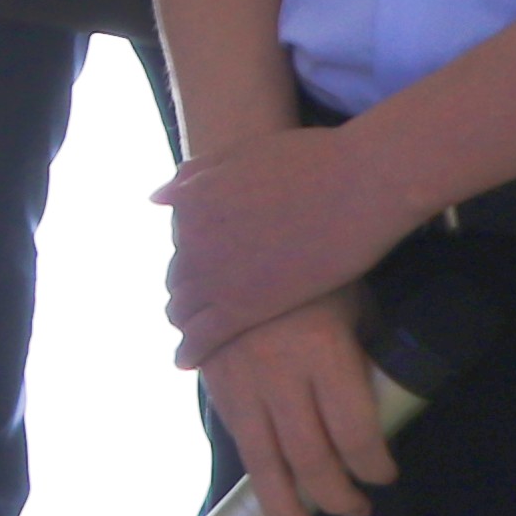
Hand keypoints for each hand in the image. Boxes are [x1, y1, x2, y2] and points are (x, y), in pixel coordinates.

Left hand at [157, 128, 421, 361]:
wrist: (358, 184)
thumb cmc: (314, 161)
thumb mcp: (244, 153)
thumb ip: (197, 175)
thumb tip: (156, 198)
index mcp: (193, 201)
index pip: (179, 244)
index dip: (188, 261)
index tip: (196, 273)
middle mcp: (193, 239)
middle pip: (178, 277)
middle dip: (184, 293)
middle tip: (191, 309)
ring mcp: (216, 274)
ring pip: (183, 308)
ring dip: (183, 321)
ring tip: (189, 334)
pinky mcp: (243, 306)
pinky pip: (202, 336)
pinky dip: (189, 349)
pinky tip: (185, 361)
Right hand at [199, 290, 398, 515]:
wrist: (232, 238)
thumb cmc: (311, 270)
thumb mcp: (353, 302)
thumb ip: (364, 352)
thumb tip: (387, 398)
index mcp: (324, 351)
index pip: (354, 433)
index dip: (373, 467)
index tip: (385, 477)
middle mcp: (279, 375)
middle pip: (311, 460)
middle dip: (338, 498)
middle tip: (358, 512)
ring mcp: (240, 382)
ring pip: (266, 465)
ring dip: (290, 510)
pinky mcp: (215, 384)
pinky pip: (240, 443)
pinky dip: (258, 476)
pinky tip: (273, 495)